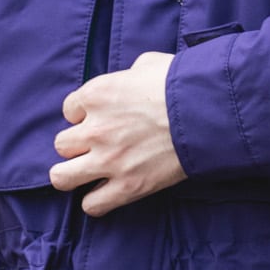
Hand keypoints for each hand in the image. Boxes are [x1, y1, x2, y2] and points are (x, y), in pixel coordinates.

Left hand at [50, 50, 187, 216]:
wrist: (208, 113)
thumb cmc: (182, 84)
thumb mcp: (149, 64)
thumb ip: (129, 75)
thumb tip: (132, 79)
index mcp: (97, 95)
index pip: (69, 110)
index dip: (84, 115)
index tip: (100, 118)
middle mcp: (95, 129)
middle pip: (61, 145)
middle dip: (76, 145)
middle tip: (96, 146)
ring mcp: (109, 160)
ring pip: (61, 177)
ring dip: (73, 175)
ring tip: (88, 173)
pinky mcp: (128, 186)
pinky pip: (92, 204)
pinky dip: (97, 201)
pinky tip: (107, 193)